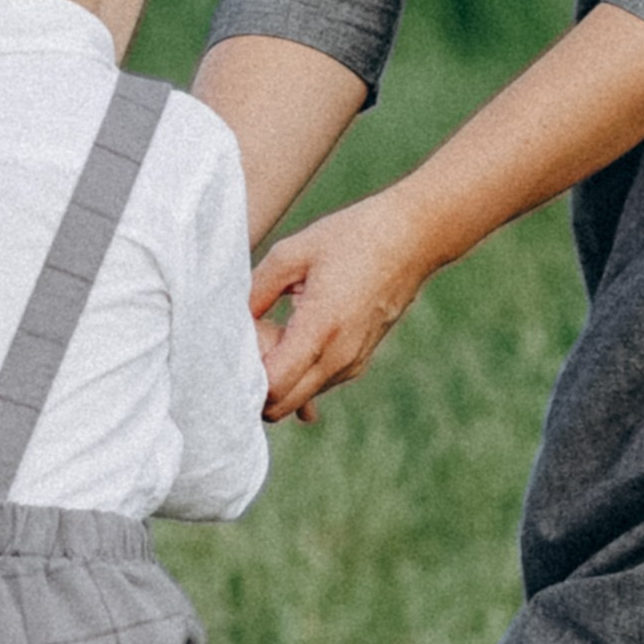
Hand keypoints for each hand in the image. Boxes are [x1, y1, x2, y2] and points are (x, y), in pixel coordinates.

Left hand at [250, 188, 434, 419]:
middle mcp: (339, 357)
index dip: (245, 375)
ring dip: (278, 377)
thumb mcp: (291, 253)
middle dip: (256, 384)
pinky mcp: (357, 362)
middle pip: (281, 406)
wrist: (412, 239)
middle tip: (251, 342)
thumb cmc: (352, 237)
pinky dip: (297, 372)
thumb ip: (255, 291)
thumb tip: (231, 321)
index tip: (237, 345)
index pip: (273, 387)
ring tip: (276, 329)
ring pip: (297, 398)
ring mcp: (351, 364)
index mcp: (321, 329)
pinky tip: (293, 335)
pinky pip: (316, 384)